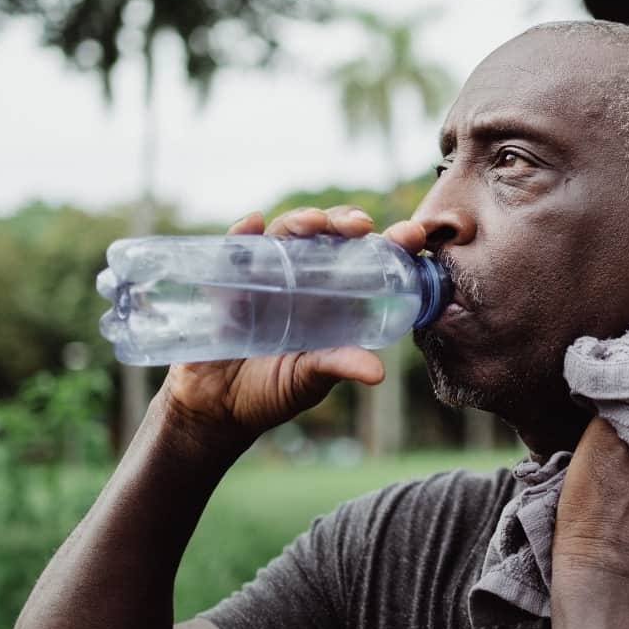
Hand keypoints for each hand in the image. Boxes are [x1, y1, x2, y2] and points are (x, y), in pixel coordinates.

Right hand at [159, 206, 426, 444]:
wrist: (217, 407)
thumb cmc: (272, 390)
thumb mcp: (311, 379)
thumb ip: (338, 367)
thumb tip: (377, 372)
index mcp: (333, 297)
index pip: (366, 260)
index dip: (390, 243)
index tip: (411, 234)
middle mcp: (302, 279)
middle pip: (327, 235)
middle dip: (343, 221)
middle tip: (358, 226)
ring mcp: (265, 276)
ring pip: (285, 234)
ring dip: (300, 221)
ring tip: (312, 225)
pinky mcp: (227, 282)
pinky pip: (233, 250)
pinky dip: (241, 234)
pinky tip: (251, 224)